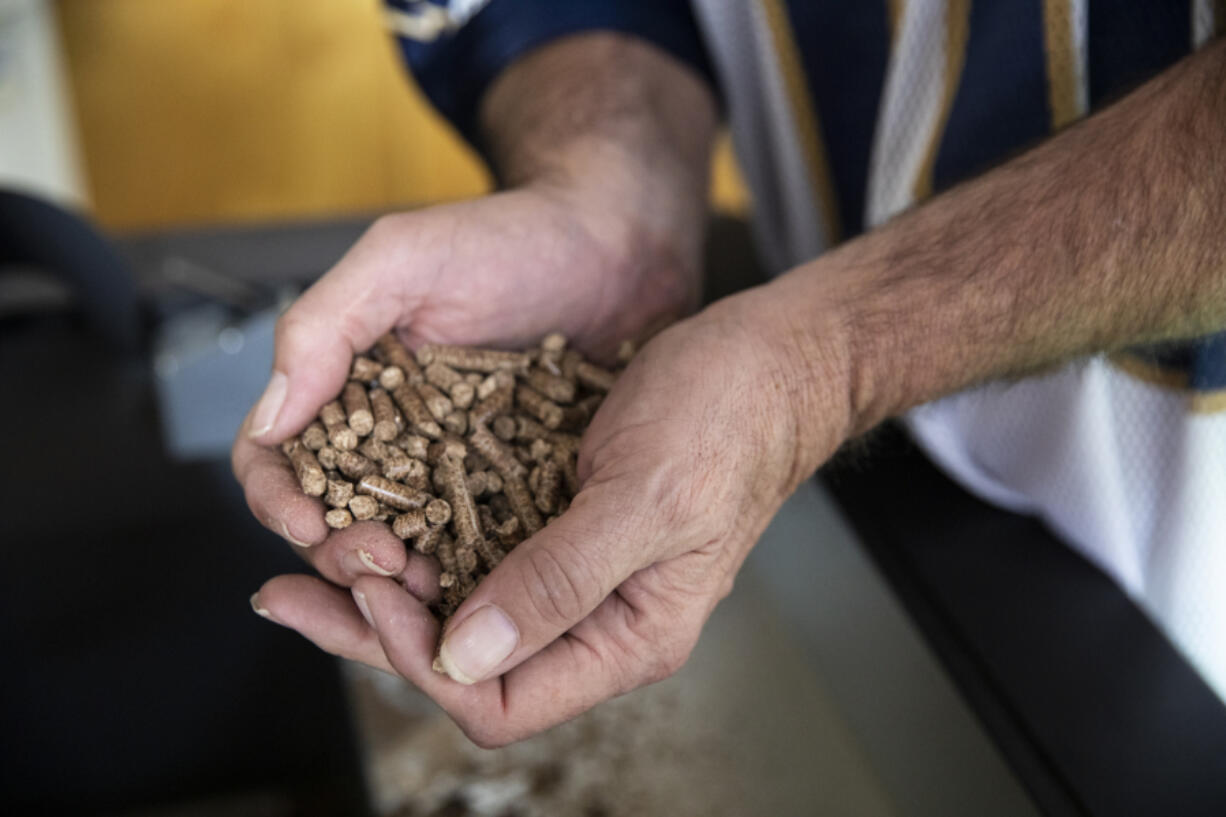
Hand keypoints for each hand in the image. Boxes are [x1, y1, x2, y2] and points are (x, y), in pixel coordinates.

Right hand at [233, 182, 698, 595]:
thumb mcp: (402, 260)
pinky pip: (486, 545)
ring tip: (425, 586)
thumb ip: (324, 326)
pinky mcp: (517, 490)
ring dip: (403, 578)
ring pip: (407, 547)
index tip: (306, 524)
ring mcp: (455, 471)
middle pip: (338, 519)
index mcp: (346, 389)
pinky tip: (489, 585)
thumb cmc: (508, 239)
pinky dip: (475, 572)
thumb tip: (268, 418)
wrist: (618, 247)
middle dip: (341, 552)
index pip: (280, 459)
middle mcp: (393, 439)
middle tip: (379, 561)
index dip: (278, 498)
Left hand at [250, 289, 850, 746]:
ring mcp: (572, 569)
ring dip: (384, 582)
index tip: (376, 587)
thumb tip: (465, 656)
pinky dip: (417, 536)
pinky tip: (371, 513)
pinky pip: (471, 548)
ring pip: (456, 606)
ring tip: (314, 550)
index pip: (500, 700)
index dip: (423, 659)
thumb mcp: (644, 502)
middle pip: (461, 661)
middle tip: (290, 588)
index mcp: (626, 635)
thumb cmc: (730, 421)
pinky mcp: (556, 519)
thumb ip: (559, 584)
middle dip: (373, 627)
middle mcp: (593, 618)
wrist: (767, 356)